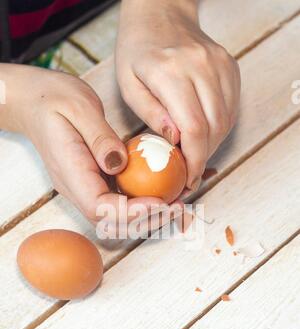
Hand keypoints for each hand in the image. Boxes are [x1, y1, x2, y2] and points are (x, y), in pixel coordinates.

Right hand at [0, 64, 171, 228]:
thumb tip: (119, 164)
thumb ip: (99, 138)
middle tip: (178, 206)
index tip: (160, 202)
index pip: (98, 206)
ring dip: (148, 215)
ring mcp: (85, 187)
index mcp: (70, 171)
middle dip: (146, 219)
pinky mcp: (94, 181)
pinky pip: (119, 201)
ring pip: (117, 216)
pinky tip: (165, 191)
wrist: (36, 102)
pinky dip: (143, 202)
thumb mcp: (78, 107)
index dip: (130, 211)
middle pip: (111, 220)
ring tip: (177, 203)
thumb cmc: (55, 100)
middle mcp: (76, 187)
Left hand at [116, 0, 240, 190]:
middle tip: (189, 174)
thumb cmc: (137, 51)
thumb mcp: (128, 84)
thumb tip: (175, 141)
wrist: (161, 14)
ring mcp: (219, 64)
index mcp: (170, 71)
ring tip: (195, 155)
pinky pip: (231, 108)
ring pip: (226, 120)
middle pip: (213, 127)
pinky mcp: (229, 66)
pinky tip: (204, 134)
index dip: (193, 161)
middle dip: (203, 158)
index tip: (187, 179)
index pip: (193, 128)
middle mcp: (200, 65)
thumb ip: (150, 113)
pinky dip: (220, 128)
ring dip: (212, 145)